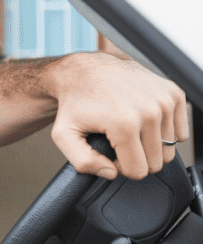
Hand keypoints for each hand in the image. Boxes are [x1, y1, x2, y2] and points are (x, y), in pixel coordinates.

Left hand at [50, 52, 188, 179]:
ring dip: (149, 144)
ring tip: (129, 129)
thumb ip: (83, 162)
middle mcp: (149, 111)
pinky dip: (163, 132)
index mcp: (124, 124)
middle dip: (136, 157)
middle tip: (118, 141)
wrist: (85, 70)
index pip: (138, 171)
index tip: (111, 152)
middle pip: (156, 162)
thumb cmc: (75, 101)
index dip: (122, 167)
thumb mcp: (64, 135)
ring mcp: (164, 101)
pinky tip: (143, 122)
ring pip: (169, 149)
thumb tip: (110, 173)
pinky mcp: (174, 93)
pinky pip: (180, 132)